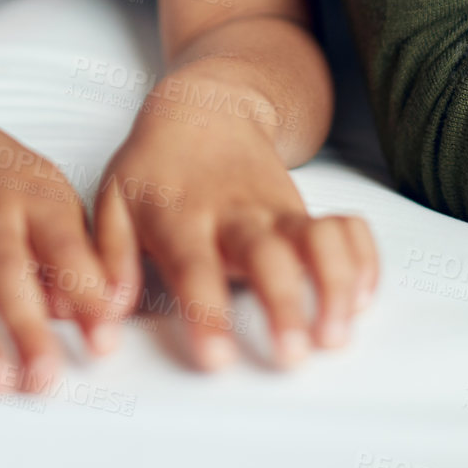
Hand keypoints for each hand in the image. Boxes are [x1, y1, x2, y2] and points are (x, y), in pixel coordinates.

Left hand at [93, 84, 378, 369]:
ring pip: (318, 239)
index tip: (218, 360)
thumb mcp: (112, 201)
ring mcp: (276, 211)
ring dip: (335, 284)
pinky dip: (364, 261)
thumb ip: (108, 259)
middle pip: (267, 254)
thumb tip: (103, 316)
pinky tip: (362, 300)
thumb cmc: (153, 168)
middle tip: (294, 354)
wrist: (203, 107)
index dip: (206, 311)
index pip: (192, 265)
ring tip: (336, 335)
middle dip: (285, 304)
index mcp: (179, 218)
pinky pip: (348, 229)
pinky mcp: (306, 211)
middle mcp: (233, 215)